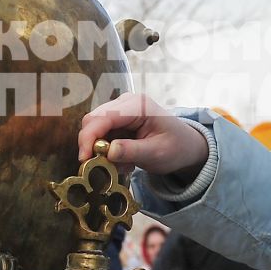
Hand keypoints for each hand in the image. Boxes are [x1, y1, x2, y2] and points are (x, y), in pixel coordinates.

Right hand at [78, 93, 208, 178]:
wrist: (186, 146)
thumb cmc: (176, 147)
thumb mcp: (157, 153)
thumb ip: (132, 151)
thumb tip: (107, 152)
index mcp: (138, 105)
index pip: (104, 116)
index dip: (90, 137)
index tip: (84, 159)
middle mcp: (126, 102)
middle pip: (93, 119)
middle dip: (91, 144)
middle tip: (98, 166)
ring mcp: (120, 110)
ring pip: (94, 128)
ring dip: (100, 149)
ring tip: (122, 165)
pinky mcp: (117, 121)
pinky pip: (102, 135)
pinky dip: (107, 150)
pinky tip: (124, 160)